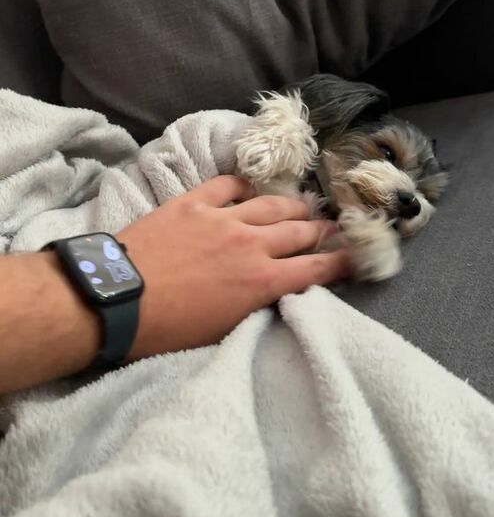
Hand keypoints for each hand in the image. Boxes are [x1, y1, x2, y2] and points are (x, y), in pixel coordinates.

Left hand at [122, 176, 350, 357]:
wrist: (116, 299)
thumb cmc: (166, 330)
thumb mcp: (222, 331)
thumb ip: (255, 307)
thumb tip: (273, 292)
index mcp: (261, 281)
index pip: (315, 269)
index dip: (340, 262)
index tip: (355, 256)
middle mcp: (251, 244)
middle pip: (299, 231)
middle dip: (322, 230)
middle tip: (334, 227)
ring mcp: (222, 218)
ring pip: (271, 204)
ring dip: (292, 205)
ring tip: (304, 204)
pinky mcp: (193, 203)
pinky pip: (228, 185)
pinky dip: (244, 185)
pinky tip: (252, 187)